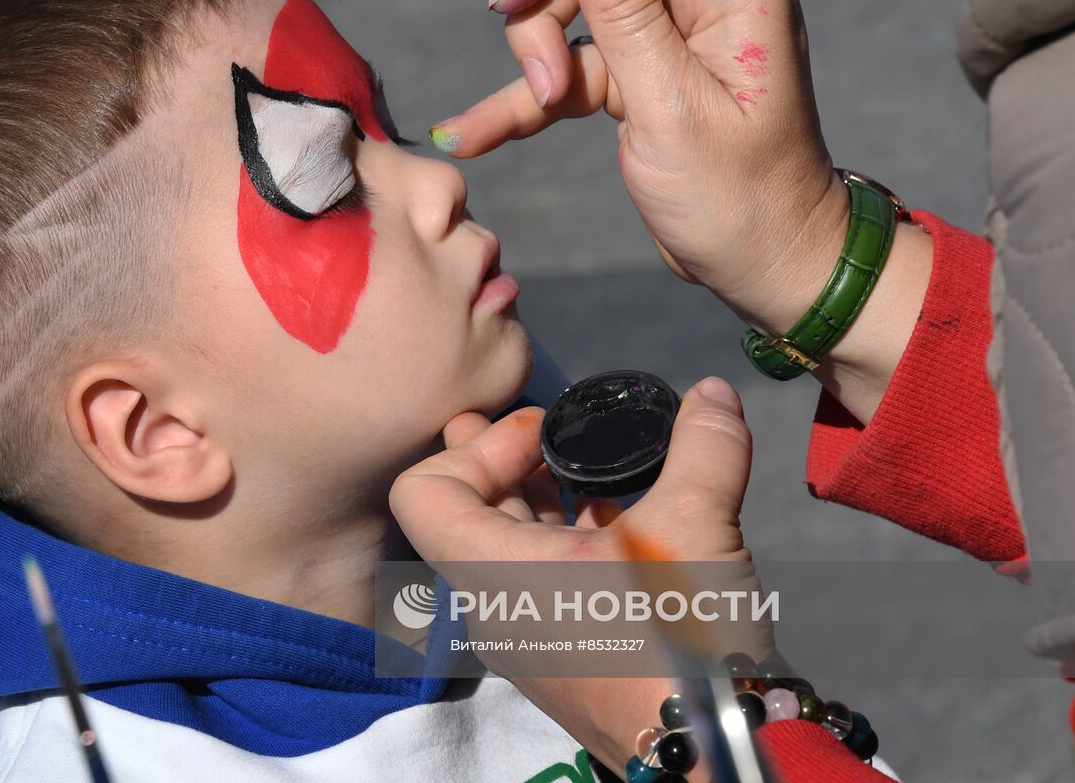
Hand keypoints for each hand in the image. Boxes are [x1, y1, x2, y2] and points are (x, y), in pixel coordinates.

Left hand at [389, 377, 757, 771]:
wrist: (715, 756)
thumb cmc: (679, 643)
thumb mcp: (696, 528)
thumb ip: (703, 446)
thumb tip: (713, 391)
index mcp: (490, 571)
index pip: (422, 491)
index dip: (472, 446)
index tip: (543, 431)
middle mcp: (495, 604)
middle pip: (467, 511)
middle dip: (508, 459)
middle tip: (553, 429)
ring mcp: (528, 634)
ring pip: (512, 546)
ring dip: (547, 498)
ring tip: (596, 468)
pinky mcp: (568, 651)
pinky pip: (548, 579)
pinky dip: (574, 539)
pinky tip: (631, 519)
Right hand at [433, 0, 847, 338]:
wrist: (763, 268)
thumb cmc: (741, 199)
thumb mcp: (676, 109)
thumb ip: (633, 15)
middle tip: (508, 9)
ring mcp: (661, 35)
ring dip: (533, 40)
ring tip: (538, 101)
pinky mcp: (631, 78)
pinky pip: (564, 65)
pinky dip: (519, 97)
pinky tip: (469, 134)